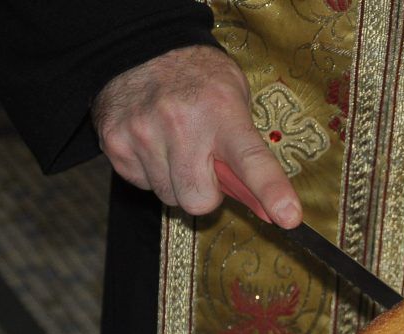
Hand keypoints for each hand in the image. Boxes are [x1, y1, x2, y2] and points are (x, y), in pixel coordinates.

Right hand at [92, 45, 301, 226]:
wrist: (139, 46)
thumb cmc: (199, 81)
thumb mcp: (235, 103)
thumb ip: (250, 155)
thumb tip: (272, 212)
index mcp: (223, 112)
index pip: (252, 161)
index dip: (272, 191)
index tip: (288, 217)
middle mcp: (181, 123)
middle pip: (199, 199)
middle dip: (206, 193)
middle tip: (205, 166)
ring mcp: (143, 133)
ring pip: (170, 197)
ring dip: (178, 182)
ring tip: (177, 147)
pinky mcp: (115, 144)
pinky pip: (143, 185)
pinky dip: (152, 173)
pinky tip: (155, 144)